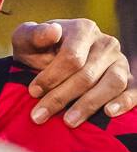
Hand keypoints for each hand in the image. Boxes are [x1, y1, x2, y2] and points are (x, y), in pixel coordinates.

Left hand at [10, 19, 136, 125]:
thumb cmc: (37, 49)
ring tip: (68, 122)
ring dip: (88, 105)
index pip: (71, 57)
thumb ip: (34, 34)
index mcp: (83, 29)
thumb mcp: (26, 39)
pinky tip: (109, 113)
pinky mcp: (130, 79)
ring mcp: (120, 62)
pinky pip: (134, 91)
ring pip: (112, 84)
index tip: (32, 92)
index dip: (51, 77)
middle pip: (87, 75)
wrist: (50, 59)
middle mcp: (106, 43)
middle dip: (60, 97)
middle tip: (39, 116)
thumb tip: (53, 31)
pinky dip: (124, 102)